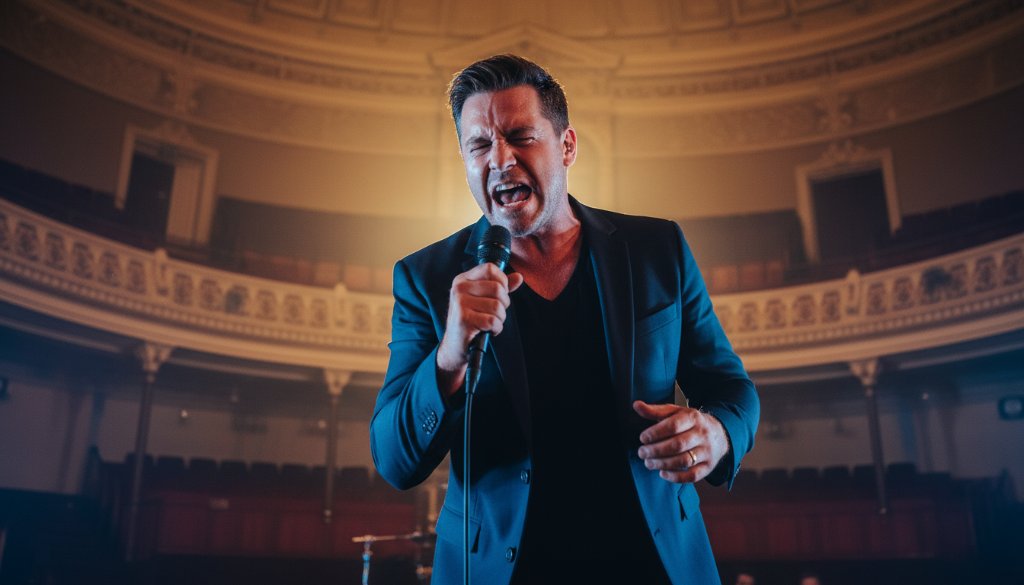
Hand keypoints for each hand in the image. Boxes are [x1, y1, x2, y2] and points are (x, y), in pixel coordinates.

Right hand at [436, 263, 523, 395]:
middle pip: (497, 288)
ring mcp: (459, 303)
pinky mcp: (463, 319)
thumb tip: (519, 277)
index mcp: (463, 280)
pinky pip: (492, 321)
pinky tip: (488, 331)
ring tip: (490, 323)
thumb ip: (502, 287)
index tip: (499, 295)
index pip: (490, 268)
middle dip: (504, 304)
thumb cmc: (472, 320)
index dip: (502, 281)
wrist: (455, 346)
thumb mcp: (484, 299)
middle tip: (495, 314)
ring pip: (497, 306)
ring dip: (500, 319)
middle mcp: (459, 288)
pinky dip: (496, 328)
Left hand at [633, 400, 729, 482]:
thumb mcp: (675, 412)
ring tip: (648, 463)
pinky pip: (692, 476)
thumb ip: (655, 411)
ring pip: (684, 461)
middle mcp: (702, 434)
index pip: (674, 425)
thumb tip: (636, 405)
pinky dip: (675, 477)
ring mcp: (707, 451)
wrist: (719, 434)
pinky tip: (662, 473)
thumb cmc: (691, 423)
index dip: (656, 433)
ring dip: (662, 464)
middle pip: (678, 445)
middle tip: (642, 453)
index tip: (643, 438)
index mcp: (693, 417)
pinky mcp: (708, 467)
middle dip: (656, 450)